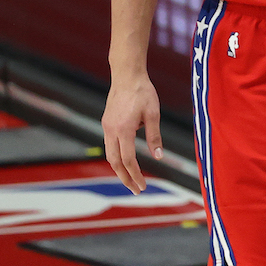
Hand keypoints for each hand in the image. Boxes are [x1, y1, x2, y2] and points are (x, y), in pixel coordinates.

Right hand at [101, 73, 163, 193]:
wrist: (127, 75)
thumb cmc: (143, 92)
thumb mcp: (154, 114)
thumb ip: (155, 136)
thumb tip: (158, 157)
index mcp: (123, 130)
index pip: (128, 160)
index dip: (135, 176)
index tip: (143, 187)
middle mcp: (111, 131)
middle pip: (115, 162)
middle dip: (125, 178)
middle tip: (136, 190)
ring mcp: (106, 127)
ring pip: (110, 154)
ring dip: (120, 168)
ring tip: (131, 178)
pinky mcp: (106, 122)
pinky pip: (110, 144)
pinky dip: (117, 156)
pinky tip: (127, 159)